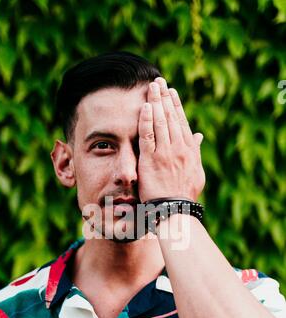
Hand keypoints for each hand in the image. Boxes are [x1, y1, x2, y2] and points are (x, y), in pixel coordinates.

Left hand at [138, 77, 204, 202]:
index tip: (171, 92)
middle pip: (170, 117)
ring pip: (160, 122)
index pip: (182, 122)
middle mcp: (178, 148)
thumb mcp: (196, 171)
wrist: (176, 209)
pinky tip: (144, 107)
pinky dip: (146, 120)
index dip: (175, 105)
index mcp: (189, 150)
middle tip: (158, 81)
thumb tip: (199, 136)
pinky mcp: (151, 160)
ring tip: (151, 87)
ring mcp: (164, 153)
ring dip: (155, 102)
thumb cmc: (185, 193)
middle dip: (164, 97)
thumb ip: (196, 151)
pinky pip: (148, 136)